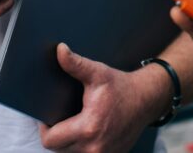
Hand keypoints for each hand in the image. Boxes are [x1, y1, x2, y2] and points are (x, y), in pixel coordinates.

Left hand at [38, 43, 162, 151]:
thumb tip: (60, 50)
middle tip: (64, 118)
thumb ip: (76, 64)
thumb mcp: (98, 73)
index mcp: (88, 128)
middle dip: (57, 134)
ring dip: (70, 142)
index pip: (50, 140)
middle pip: (58, 149)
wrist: (147, 99)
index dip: (45, 128)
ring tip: (77, 124)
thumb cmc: (121, 87)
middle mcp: (95, 148)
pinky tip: (90, 131)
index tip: (50, 116)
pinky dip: (84, 146)